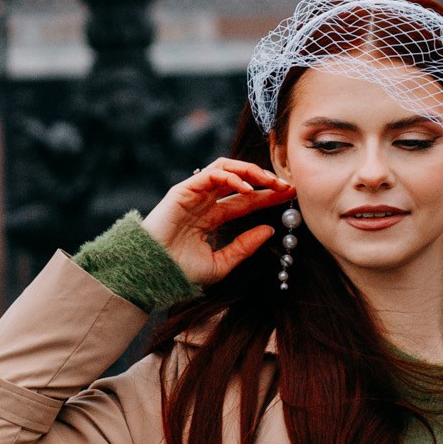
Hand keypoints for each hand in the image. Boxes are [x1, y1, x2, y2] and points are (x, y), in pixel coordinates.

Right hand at [143, 158, 282, 285]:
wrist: (153, 274)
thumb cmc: (181, 272)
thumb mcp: (221, 263)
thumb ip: (244, 247)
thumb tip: (269, 230)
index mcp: (213, 218)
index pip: (245, 200)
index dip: (267, 195)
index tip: (290, 194)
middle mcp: (205, 202)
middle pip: (240, 181)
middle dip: (264, 180)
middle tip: (286, 185)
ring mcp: (194, 194)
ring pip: (226, 169)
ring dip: (250, 170)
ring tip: (269, 181)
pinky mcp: (183, 190)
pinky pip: (210, 174)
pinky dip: (231, 176)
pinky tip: (247, 187)